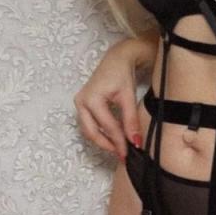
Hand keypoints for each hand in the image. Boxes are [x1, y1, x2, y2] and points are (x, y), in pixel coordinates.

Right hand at [74, 39, 142, 161]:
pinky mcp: (83, 105)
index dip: (119, 141)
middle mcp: (81, 102)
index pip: (107, 126)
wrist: (118, 59)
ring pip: (89, 130)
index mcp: (91, 98)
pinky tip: (113, 138)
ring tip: (119, 148)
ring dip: (103, 141)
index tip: (128, 153)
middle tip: (122, 155)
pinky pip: (90, 124)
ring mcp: (80, 103)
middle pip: (92, 132)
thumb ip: (131, 120)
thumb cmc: (122, 73)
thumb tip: (135, 142)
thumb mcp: (128, 97)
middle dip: (107, 145)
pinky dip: (101, 133)